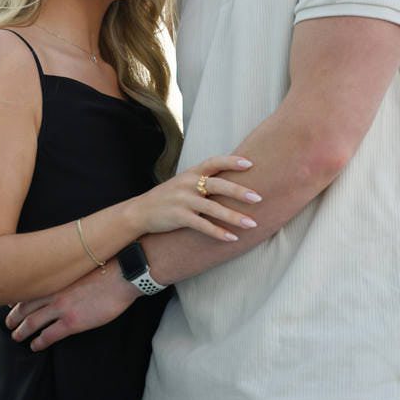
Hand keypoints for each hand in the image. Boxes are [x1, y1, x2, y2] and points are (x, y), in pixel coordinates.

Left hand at [4, 268, 132, 350]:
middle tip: (8, 323)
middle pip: (24, 306)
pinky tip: (34, 346)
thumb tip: (62, 279)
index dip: (15, 299)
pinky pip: (49, 335)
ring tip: (15, 336)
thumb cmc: (105, 268)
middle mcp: (52, 292)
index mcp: (54, 278)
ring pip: (31, 322)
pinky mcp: (72, 322)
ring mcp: (60, 307)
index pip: (27, 290)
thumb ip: (65, 275)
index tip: (8, 304)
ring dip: (21, 331)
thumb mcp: (77, 267)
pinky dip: (39, 342)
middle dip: (13, 316)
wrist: (120, 276)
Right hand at [129, 154, 260, 240]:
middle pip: (217, 184)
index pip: (213, 162)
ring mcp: (183, 201)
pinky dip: (219, 232)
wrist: (141, 211)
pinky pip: (202, 225)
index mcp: (190, 173)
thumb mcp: (183, 183)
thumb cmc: (167, 197)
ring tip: (253, 224)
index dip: (231, 161)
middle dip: (239, 191)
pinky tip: (232, 238)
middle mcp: (187, 184)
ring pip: (213, 208)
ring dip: (234, 217)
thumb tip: (231, 182)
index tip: (250, 163)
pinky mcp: (179, 217)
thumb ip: (202, 181)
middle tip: (258, 198)